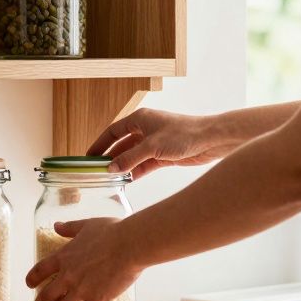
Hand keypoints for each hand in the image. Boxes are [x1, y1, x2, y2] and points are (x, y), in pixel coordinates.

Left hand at [25, 218, 142, 300]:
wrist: (129, 245)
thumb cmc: (111, 232)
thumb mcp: (86, 225)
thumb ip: (70, 228)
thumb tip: (56, 225)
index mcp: (64, 256)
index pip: (41, 269)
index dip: (32, 278)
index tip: (29, 285)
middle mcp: (68, 275)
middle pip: (46, 295)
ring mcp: (80, 289)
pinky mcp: (96, 300)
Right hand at [88, 108, 225, 178]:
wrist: (212, 140)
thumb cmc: (184, 134)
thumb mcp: (152, 147)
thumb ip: (130, 158)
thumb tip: (110, 168)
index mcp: (140, 119)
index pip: (113, 131)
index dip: (100, 143)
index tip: (89, 156)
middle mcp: (146, 129)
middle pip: (121, 144)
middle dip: (110, 157)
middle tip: (97, 170)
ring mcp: (155, 143)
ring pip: (133, 156)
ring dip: (123, 166)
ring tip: (110, 178)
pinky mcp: (164, 155)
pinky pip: (144, 164)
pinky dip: (136, 172)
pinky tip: (128, 180)